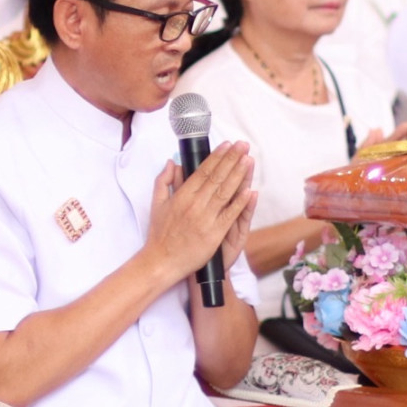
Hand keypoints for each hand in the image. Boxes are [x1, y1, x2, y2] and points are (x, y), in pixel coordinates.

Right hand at [144, 144, 253, 285]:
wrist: (161, 261)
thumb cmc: (159, 234)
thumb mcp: (157, 204)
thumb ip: (163, 181)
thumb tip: (171, 162)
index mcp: (182, 196)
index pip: (203, 171)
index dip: (217, 157)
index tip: (228, 145)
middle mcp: (195, 204)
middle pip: (217, 178)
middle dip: (231, 160)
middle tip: (243, 146)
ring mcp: (205, 219)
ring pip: (225, 192)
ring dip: (238, 175)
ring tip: (248, 160)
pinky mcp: (214, 234)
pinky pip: (230, 215)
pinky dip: (240, 202)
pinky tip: (250, 190)